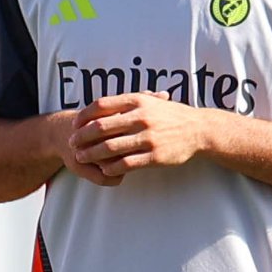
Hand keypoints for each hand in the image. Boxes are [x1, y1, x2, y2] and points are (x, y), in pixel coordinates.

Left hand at [70, 93, 215, 180]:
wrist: (198, 130)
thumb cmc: (170, 115)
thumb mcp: (149, 101)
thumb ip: (126, 103)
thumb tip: (98, 107)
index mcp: (137, 101)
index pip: (101, 106)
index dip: (83, 116)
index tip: (75, 124)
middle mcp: (141, 118)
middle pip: (100, 128)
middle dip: (81, 137)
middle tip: (72, 144)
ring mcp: (148, 138)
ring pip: (109, 147)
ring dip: (91, 154)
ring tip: (82, 157)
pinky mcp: (154, 156)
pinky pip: (125, 164)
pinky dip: (110, 167)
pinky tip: (103, 169)